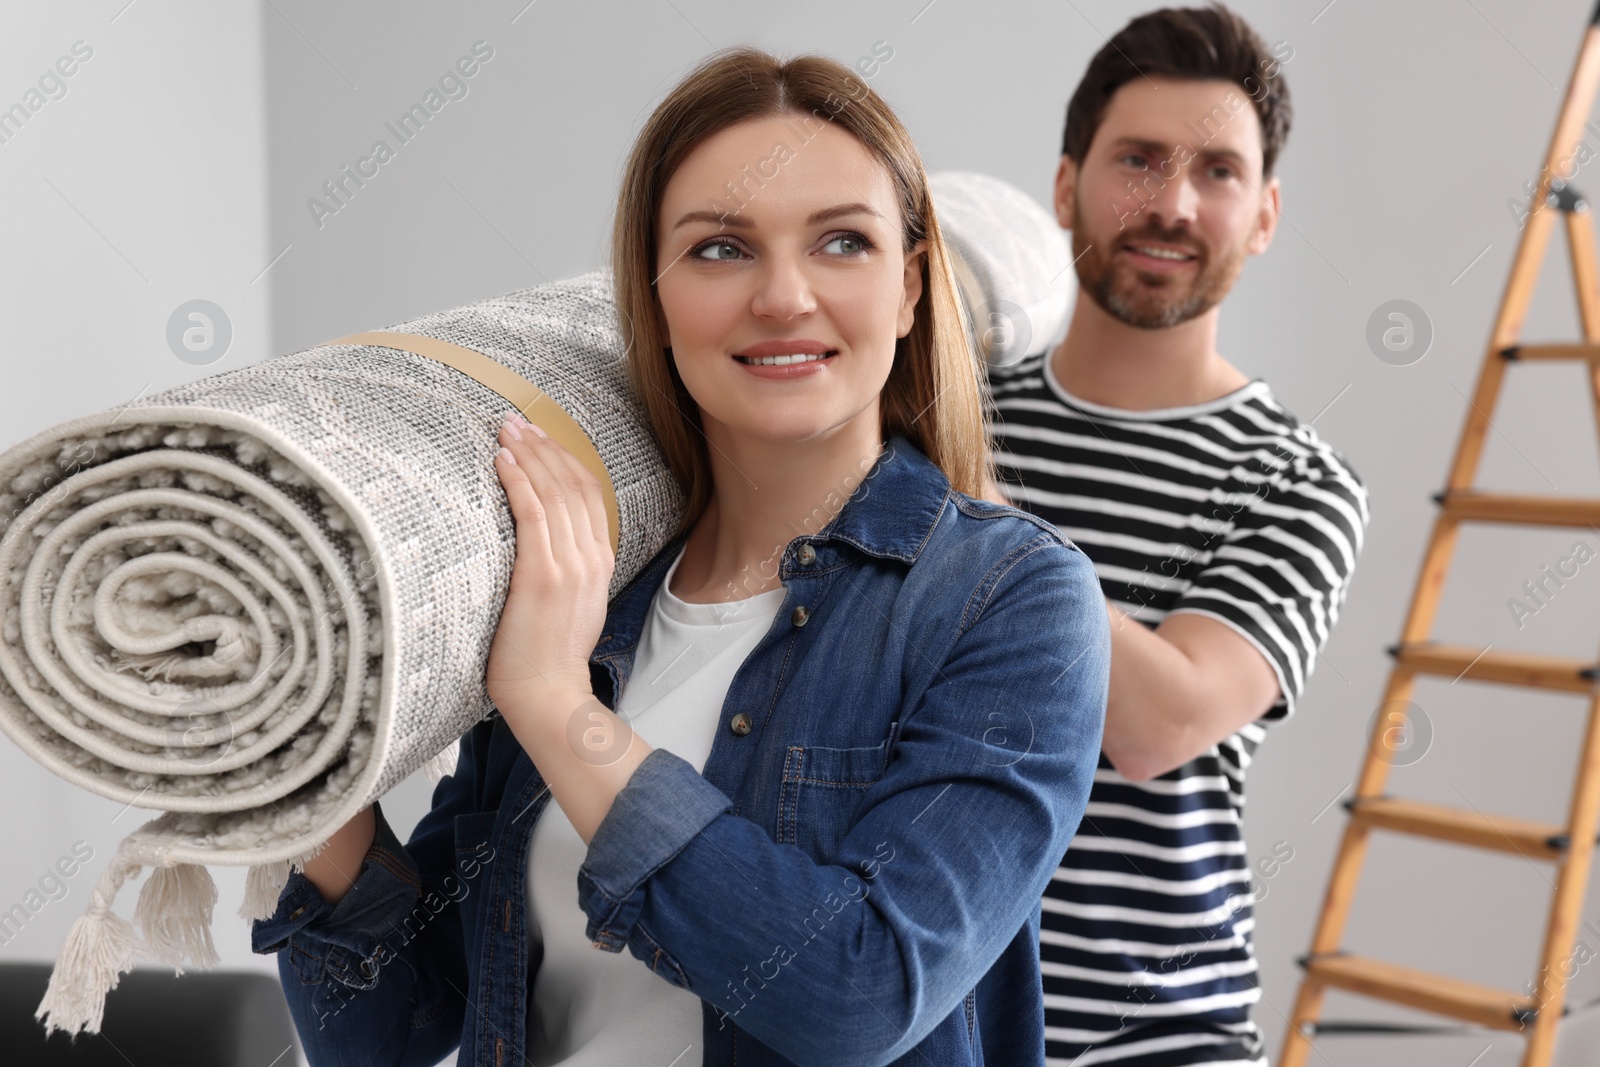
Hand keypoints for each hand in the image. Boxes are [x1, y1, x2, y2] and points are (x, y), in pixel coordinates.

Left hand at [485, 410, 614, 713]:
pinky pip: (533, 514)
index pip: (588, 494)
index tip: (541, 436)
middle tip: (518, 420)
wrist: (548, 695)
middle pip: (573, 484)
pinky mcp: (542, 575)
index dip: (565, 459)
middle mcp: (591, 557)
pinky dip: (519, 482)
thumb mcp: (571, 607)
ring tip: (507, 430)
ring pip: (553, 492)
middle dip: (545, 446)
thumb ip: (566, 572)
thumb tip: (540, 547)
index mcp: (600, 562)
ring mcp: (569, 565)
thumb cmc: (547, 659)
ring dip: (529, 455)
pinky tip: (502, 462)